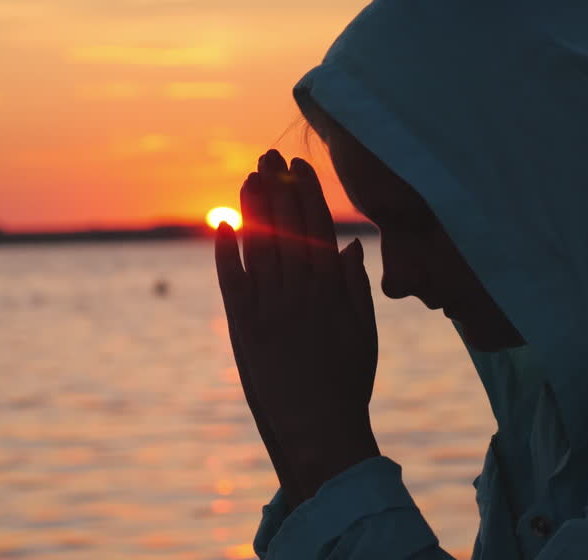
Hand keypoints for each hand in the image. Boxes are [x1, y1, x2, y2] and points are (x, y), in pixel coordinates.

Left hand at [214, 149, 379, 506]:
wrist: (318, 431)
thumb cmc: (346, 384)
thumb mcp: (364, 334)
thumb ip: (356, 287)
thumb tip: (349, 244)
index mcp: (332, 292)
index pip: (318, 229)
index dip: (308, 195)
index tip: (301, 168)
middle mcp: (300, 294)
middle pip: (287, 229)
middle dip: (278, 188)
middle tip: (268, 156)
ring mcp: (270, 309)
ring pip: (260, 246)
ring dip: (254, 209)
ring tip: (248, 177)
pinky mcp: (244, 329)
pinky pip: (232, 281)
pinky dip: (226, 250)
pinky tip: (222, 223)